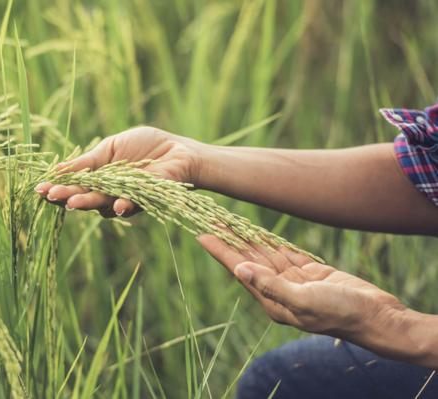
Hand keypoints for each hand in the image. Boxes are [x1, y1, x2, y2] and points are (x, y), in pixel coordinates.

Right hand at [35, 126, 204, 216]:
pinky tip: (116, 205)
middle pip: (83, 197)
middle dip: (67, 197)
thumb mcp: (110, 148)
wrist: (178, 151)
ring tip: (73, 201)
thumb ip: (88, 162)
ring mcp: (125, 198)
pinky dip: (123, 205)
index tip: (40, 189)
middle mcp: (108, 193)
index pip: (73, 185)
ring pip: (103, 204)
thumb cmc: (145, 146)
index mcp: (98, 178)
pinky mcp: (145, 200)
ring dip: (88, 202)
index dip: (57, 187)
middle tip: (52, 196)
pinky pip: (131, 205)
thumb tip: (57, 169)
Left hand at [197, 234, 405, 339]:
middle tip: (212, 219)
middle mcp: (279, 291)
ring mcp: (295, 282)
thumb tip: (240, 270)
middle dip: (230, 241)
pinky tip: (258, 232)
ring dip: (248, 238)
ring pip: (266, 255)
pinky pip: (286, 254)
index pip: (239, 270)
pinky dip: (272, 242)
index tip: (202, 234)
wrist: (376, 316)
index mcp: (272, 301)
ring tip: (229, 222)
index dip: (221, 251)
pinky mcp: (311, 274)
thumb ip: (270, 285)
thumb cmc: (340, 312)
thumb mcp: (303, 300)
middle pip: (248, 260)